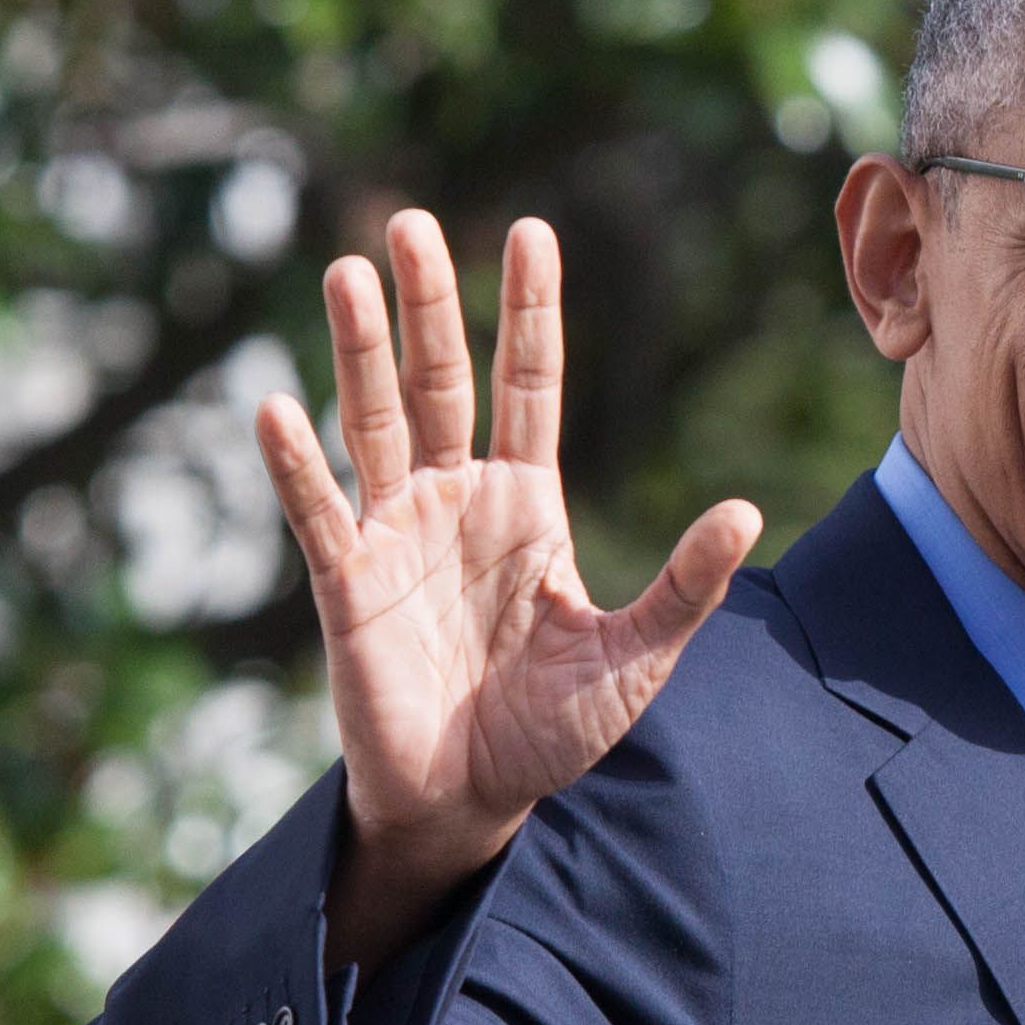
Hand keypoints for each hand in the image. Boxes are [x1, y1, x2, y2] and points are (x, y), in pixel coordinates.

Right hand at [256, 211, 760, 952]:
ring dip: (360, 350)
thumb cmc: (550, 732)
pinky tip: (276, 407)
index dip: (528, 311)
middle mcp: (457, 500)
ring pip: (375, 422)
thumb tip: (748, 510)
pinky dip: (297, 464)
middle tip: (412, 221)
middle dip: (430, 303)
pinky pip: (319, 513)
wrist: (471, 803)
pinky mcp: (348, 585)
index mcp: (527, 504)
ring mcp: (397, 535)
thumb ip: (685, 585)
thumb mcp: (634, 657)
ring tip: (346, 270)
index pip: (529, 384)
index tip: (529, 231)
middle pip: (441, 380)